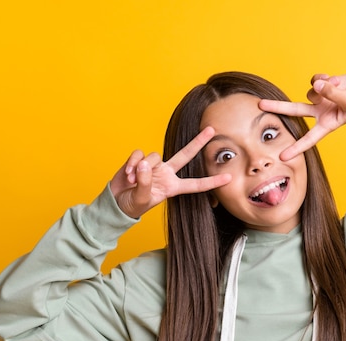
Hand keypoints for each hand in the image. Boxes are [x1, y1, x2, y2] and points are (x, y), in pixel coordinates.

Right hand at [109, 127, 230, 217]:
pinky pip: (139, 154)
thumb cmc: (133, 205)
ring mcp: (153, 165)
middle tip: (211, 130)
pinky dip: (132, 164)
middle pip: (186, 155)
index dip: (212, 182)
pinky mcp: (139, 159)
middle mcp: (166, 173)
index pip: (195, 184)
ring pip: (154, 156)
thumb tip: (144, 164)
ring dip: (141, 170)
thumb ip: (145, 183)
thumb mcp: (142, 200)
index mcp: (172, 187)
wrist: (116, 202)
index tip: (229, 178)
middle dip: (198, 142)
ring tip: (131, 182)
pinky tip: (127, 175)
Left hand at [259, 72, 345, 160]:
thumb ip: (333, 93)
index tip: (282, 157)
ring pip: (310, 91)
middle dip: (278, 107)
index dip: (295, 148)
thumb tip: (317, 85)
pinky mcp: (323, 86)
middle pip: (294, 110)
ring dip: (322, 86)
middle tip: (260, 105)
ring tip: (337, 86)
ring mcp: (320, 99)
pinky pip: (316, 80)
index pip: (308, 138)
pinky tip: (335, 80)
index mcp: (327, 124)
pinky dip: (324, 78)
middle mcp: (320, 113)